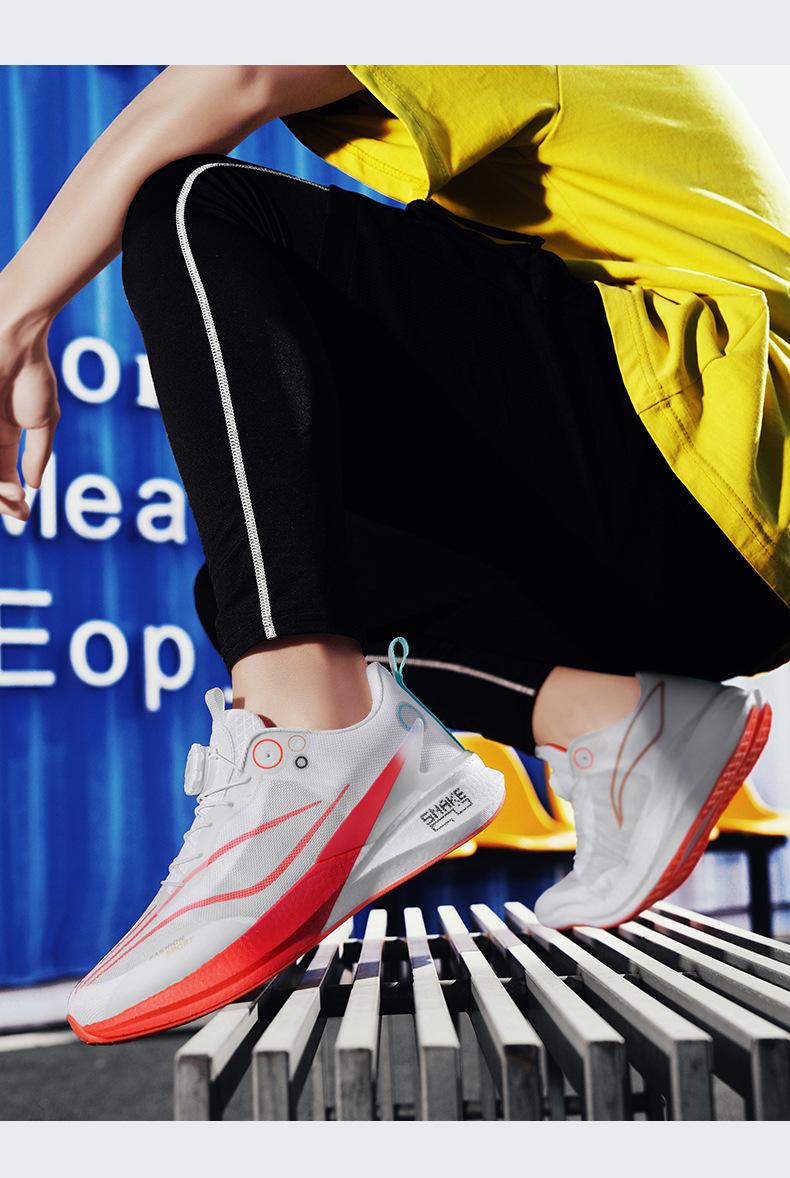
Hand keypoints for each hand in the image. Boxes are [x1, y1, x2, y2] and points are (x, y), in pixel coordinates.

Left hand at [0, 322, 59, 520]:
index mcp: (4, 433)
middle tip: (18, 509)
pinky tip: (7, 484)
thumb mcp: (43, 420)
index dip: (11, 495)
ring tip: (12, 496)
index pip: (2, 473)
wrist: (15, 341)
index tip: (24, 511)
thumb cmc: (32, 373)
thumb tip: (34, 485)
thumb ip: (39, 453)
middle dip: (2, 498)